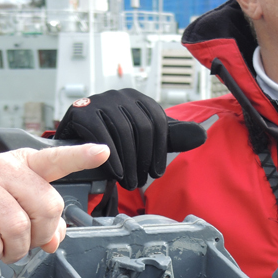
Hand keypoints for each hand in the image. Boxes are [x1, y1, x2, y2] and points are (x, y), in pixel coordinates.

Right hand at [0, 144, 109, 267]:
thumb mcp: (10, 201)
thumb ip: (38, 217)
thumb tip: (55, 240)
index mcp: (22, 164)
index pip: (55, 159)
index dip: (80, 157)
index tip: (103, 152)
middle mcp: (3, 168)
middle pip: (46, 207)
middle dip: (41, 235)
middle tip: (27, 243)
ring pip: (18, 227)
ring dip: (16, 250)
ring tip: (6, 250)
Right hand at [54, 89, 168, 189]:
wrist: (76, 143)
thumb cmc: (114, 143)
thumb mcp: (146, 139)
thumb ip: (172, 137)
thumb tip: (201, 134)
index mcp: (139, 99)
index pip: (158, 122)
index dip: (159, 151)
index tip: (157, 173)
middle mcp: (121, 94)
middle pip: (141, 128)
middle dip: (143, 160)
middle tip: (140, 182)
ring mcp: (100, 100)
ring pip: (123, 132)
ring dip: (128, 163)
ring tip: (128, 182)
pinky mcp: (82, 110)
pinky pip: (102, 135)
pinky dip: (112, 158)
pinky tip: (116, 173)